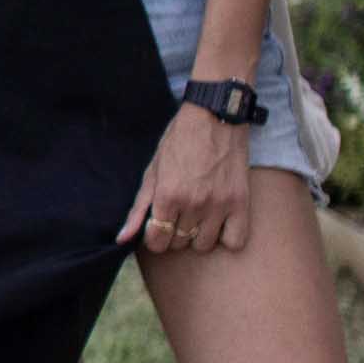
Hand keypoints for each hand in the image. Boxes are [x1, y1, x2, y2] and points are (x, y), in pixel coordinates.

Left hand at [122, 105, 253, 260]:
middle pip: (179, 243)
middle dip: (174, 233)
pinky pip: (235, 242)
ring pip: (204, 245)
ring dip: (198, 236)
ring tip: (197, 217)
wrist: (215, 117)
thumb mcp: (153, 170)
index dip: (154, 239)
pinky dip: (226, 237)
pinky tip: (219, 223)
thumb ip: (138, 207)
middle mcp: (193, 204)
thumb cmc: (180, 142)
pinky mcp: (241, 203)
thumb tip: (122, 238)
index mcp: (168, 195)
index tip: (157, 229)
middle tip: (177, 215)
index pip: (157, 240)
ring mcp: (219, 205)